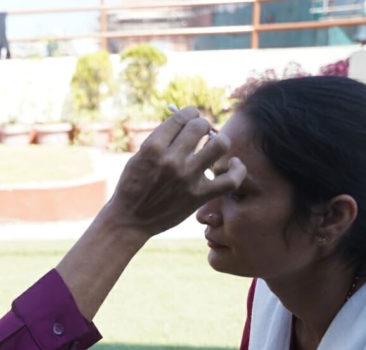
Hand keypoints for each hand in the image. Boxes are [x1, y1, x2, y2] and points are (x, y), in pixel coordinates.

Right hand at [105, 106, 245, 238]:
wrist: (129, 220)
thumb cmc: (132, 187)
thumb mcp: (138, 157)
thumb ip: (160, 140)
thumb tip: (185, 123)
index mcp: (153, 147)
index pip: (182, 116)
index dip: (189, 113)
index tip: (190, 118)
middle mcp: (172, 160)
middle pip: (201, 126)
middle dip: (202, 125)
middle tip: (200, 133)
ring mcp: (187, 178)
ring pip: (220, 145)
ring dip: (219, 141)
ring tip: (214, 146)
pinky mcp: (199, 196)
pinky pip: (230, 179)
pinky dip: (237, 170)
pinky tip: (233, 164)